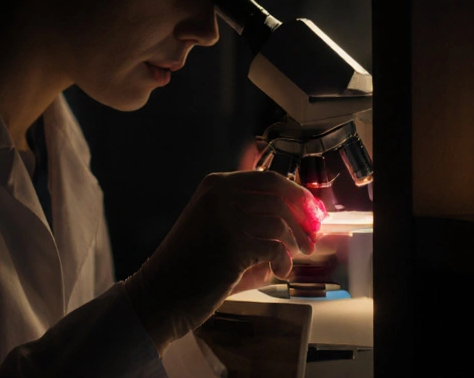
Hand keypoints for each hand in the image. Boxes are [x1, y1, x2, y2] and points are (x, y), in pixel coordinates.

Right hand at [123, 170, 322, 355]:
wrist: (160, 294)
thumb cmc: (192, 265)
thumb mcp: (217, 226)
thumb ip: (252, 216)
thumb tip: (300, 218)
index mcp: (216, 185)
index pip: (269, 179)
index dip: (297, 194)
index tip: (313, 210)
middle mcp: (220, 195)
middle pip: (279, 197)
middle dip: (303, 215)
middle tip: (312, 236)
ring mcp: (226, 218)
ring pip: (280, 223)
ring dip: (294, 242)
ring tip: (294, 257)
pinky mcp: (233, 245)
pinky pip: (275, 248)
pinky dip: (283, 261)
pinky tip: (279, 271)